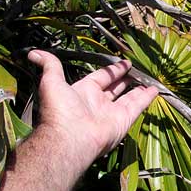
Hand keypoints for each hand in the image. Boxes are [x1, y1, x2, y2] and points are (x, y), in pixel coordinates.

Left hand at [28, 50, 157, 163]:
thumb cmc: (60, 110)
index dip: (113, 70)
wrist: (70, 138)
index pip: (101, 77)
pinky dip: (147, 98)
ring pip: (129, 97)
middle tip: (137, 71)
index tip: (124, 63)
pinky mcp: (124, 120)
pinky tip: (156, 90)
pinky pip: (138, 106)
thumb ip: (50, 65)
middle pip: (116, 88)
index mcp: (83, 92)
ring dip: (139, 89)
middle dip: (126, 79)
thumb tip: (34, 53)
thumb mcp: (51, 82)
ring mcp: (112, 112)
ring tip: (150, 80)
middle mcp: (98, 103)